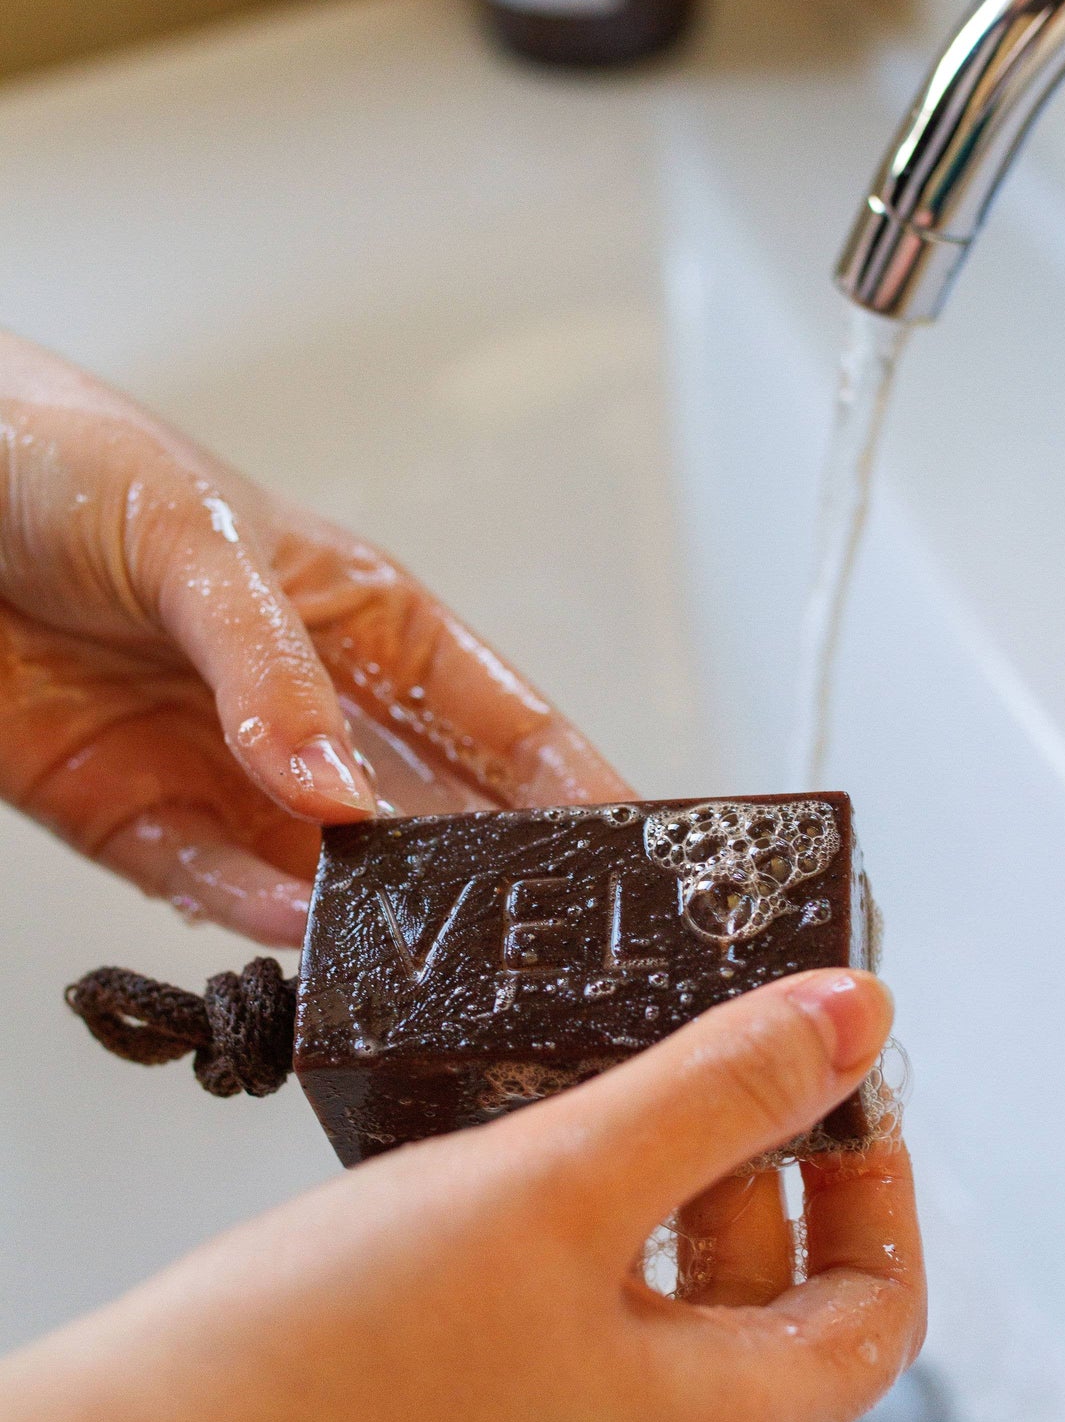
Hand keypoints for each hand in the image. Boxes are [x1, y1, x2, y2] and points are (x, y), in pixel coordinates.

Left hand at [0, 332, 625, 943]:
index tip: (640, 850)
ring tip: (414, 961)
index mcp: (366, 622)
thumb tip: (342, 795)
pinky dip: (253, 921)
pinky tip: (295, 938)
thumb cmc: (66, 460)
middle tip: (535, 943)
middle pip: (432, 818)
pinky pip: (213, 889)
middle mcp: (313, 711)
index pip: (502, 721)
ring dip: (371, 921)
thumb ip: (270, 673)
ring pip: (332, 875)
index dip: (576, 786)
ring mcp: (230, 774)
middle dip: (485, 882)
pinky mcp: (137, 821)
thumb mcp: (195, 542)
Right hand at [0, 969, 921, 1421]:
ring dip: (642, 1218)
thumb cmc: (326, 1370)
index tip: (839, 1089)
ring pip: (646, 1338)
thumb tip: (853, 1024)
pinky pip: (551, 1371)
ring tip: (580, 1111)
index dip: (875, 1182)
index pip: (873, 1310)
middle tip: (700, 1066)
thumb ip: (715, 1091)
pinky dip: (555, 1275)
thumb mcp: (557, 1182)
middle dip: (747, 1177)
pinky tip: (479, 1204)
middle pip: (759, 1318)